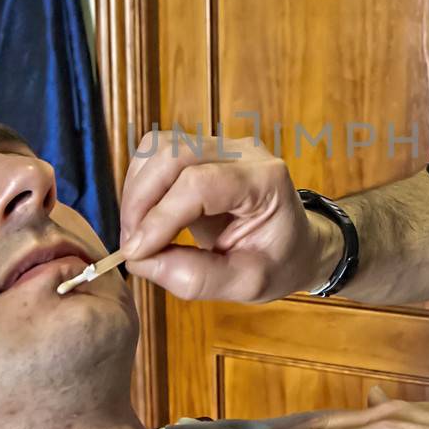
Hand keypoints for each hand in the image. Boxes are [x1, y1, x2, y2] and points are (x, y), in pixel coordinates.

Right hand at [118, 129, 337, 301]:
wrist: (296, 243)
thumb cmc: (280, 262)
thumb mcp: (247, 284)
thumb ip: (197, 277)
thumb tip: (141, 261)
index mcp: (266, 180)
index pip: (200, 184)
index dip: (161, 217)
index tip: (137, 253)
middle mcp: (244, 152)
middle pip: (173, 154)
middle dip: (141, 200)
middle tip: (131, 245)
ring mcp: (223, 144)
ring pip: (159, 147)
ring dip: (137, 190)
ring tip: (137, 233)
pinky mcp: (203, 149)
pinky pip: (158, 153)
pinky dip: (141, 184)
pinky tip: (145, 217)